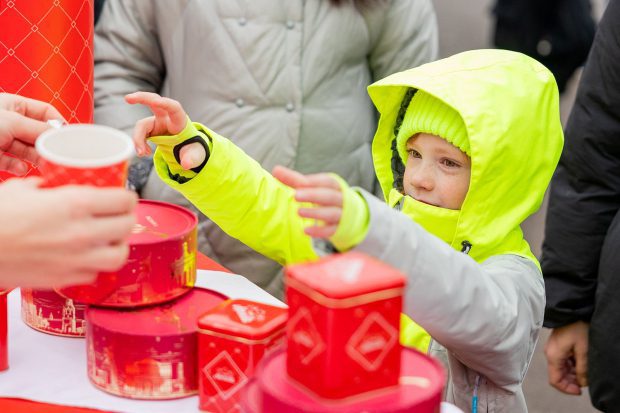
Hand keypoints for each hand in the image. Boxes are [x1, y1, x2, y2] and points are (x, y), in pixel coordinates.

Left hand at [0, 93, 64, 175]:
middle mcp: (8, 121)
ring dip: (35, 158)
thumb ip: (39, 130)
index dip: (58, 124)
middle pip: (38, 133)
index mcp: (13, 105)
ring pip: (27, 150)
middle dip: (47, 145)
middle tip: (57, 156)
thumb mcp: (12, 122)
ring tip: (42, 165)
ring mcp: (1, 140)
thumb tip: (62, 136)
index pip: (45, 112)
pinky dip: (19, 167)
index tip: (70, 138)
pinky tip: (21, 169)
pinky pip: (13, 162)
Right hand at [0, 178, 137, 288]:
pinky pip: (94, 273)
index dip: (128, 196)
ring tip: (110, 238)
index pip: (124, 200)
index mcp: (74, 203)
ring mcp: (75, 259)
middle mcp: (81, 232)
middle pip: (128, 226)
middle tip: (120, 215)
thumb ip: (49, 188)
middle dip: (127, 218)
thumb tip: (57, 186)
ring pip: (119, 255)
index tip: (124, 196)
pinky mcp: (64, 278)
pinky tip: (87, 256)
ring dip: (119, 245)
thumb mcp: (23, 189)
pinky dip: (95, 265)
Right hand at [125, 91, 205, 169]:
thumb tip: (186, 164)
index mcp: (180, 120)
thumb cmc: (191, 147)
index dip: (165, 103)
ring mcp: (157, 121)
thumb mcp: (195, 154)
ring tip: (142, 154)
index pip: (173, 107)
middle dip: (142, 98)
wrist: (186, 148)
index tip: (155, 101)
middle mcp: (167, 117)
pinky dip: (139, 143)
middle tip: (128, 98)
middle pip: (154, 101)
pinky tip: (145, 152)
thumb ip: (192, 158)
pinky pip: (140, 133)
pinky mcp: (150, 128)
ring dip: (138, 138)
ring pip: (142, 124)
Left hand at [273, 165, 342, 237]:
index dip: (313, 182)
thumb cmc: (326, 198)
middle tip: (296, 195)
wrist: (349, 217)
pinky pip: (331, 230)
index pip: (327, 182)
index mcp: (335, 186)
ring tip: (299, 212)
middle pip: (330, 196)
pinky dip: (319, 231)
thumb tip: (275, 170)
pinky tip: (306, 231)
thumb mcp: (314, 188)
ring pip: (332, 213)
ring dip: (316, 213)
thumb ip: (295, 180)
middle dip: (313, 195)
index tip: (297, 183)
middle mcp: (341, 200)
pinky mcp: (340, 229)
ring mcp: (342, 215)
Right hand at [544, 321, 588, 394]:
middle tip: (585, 380)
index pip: (555, 380)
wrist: (572, 310)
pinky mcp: (556, 345)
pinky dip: (571, 365)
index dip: (567, 389)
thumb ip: (582, 368)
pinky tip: (581, 361)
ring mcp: (552, 349)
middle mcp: (549, 354)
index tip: (579, 390)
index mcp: (553, 356)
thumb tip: (581, 382)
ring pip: (561, 368)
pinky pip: (562, 360)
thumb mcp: (583, 350)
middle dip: (571, 381)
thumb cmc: (576, 327)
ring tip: (585, 370)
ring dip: (573, 373)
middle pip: (558, 375)